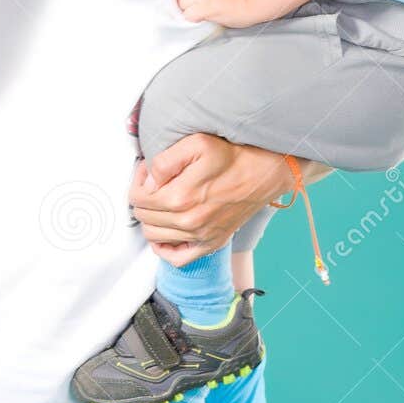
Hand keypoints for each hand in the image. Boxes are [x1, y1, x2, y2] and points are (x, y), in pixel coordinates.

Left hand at [129, 133, 292, 263]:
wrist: (266, 171)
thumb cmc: (234, 156)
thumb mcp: (197, 144)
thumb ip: (165, 161)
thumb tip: (149, 180)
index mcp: (181, 197)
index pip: (137, 198)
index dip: (138, 181)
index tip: (147, 171)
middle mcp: (189, 221)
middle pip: (144, 217)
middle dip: (142, 198)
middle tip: (154, 183)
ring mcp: (201, 235)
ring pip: (154, 237)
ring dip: (151, 219)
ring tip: (161, 202)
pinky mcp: (211, 243)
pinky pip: (177, 258)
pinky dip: (165, 249)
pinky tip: (166, 232)